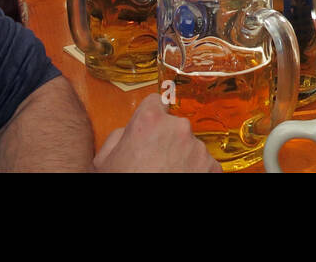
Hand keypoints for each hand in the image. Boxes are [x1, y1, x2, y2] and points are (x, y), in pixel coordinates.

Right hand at [92, 95, 219, 172]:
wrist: (142, 213)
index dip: (150, 117)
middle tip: (153, 162)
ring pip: (189, 145)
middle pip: (173, 125)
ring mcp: (197, 148)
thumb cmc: (123, 183)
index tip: (149, 127)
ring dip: (181, 156)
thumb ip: (118, 136)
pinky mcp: (211, 167)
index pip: (154, 102)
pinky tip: (178, 179)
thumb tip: (128, 131)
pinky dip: (194, 171)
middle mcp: (177, 128)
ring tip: (165, 174)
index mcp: (149, 121)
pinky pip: (203, 163)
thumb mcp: (104, 160)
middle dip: (166, 140)